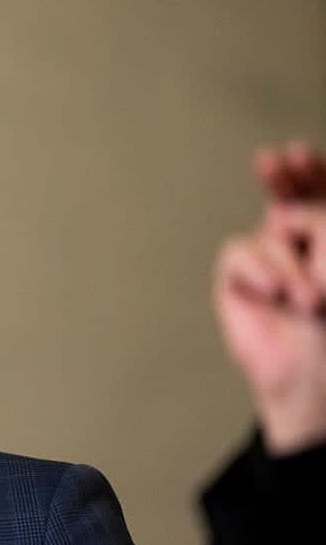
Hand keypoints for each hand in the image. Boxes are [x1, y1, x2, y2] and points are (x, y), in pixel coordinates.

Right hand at [215, 140, 325, 454]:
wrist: (312, 378)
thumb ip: (321, 223)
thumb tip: (284, 213)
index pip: (321, 195)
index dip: (311, 172)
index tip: (297, 153)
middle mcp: (307, 248)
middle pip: (291, 198)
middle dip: (286, 182)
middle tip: (275, 163)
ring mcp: (273, 262)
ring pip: (270, 228)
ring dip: (290, 262)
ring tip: (307, 300)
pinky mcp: (241, 280)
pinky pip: (240, 251)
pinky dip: (259, 271)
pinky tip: (274, 294)